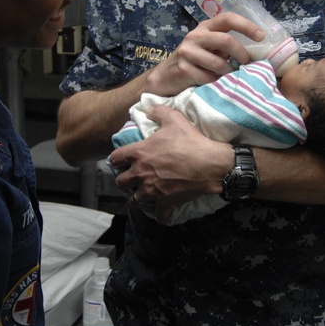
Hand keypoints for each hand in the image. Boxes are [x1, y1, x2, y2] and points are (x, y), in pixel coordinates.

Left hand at [108, 106, 231, 207]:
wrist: (210, 164)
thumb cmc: (190, 141)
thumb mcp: (174, 119)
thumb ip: (158, 112)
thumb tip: (149, 109)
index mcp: (139, 154)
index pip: (115, 158)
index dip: (116, 159)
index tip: (120, 161)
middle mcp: (141, 174)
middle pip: (120, 182)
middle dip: (124, 180)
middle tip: (131, 178)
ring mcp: (152, 191)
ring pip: (134, 201)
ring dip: (137, 198)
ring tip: (143, 195)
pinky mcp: (165, 203)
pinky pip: (159, 216)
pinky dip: (160, 215)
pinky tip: (163, 212)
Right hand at [143, 12, 263, 95]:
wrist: (164, 77)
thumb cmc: (193, 62)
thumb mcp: (207, 48)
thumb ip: (224, 46)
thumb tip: (253, 54)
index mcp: (205, 27)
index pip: (228, 18)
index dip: (246, 25)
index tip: (262, 36)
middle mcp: (195, 36)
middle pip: (225, 40)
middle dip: (241, 54)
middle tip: (247, 65)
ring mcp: (187, 52)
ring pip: (219, 63)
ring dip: (229, 73)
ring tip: (230, 77)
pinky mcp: (183, 69)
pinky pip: (208, 78)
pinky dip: (216, 83)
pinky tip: (215, 84)